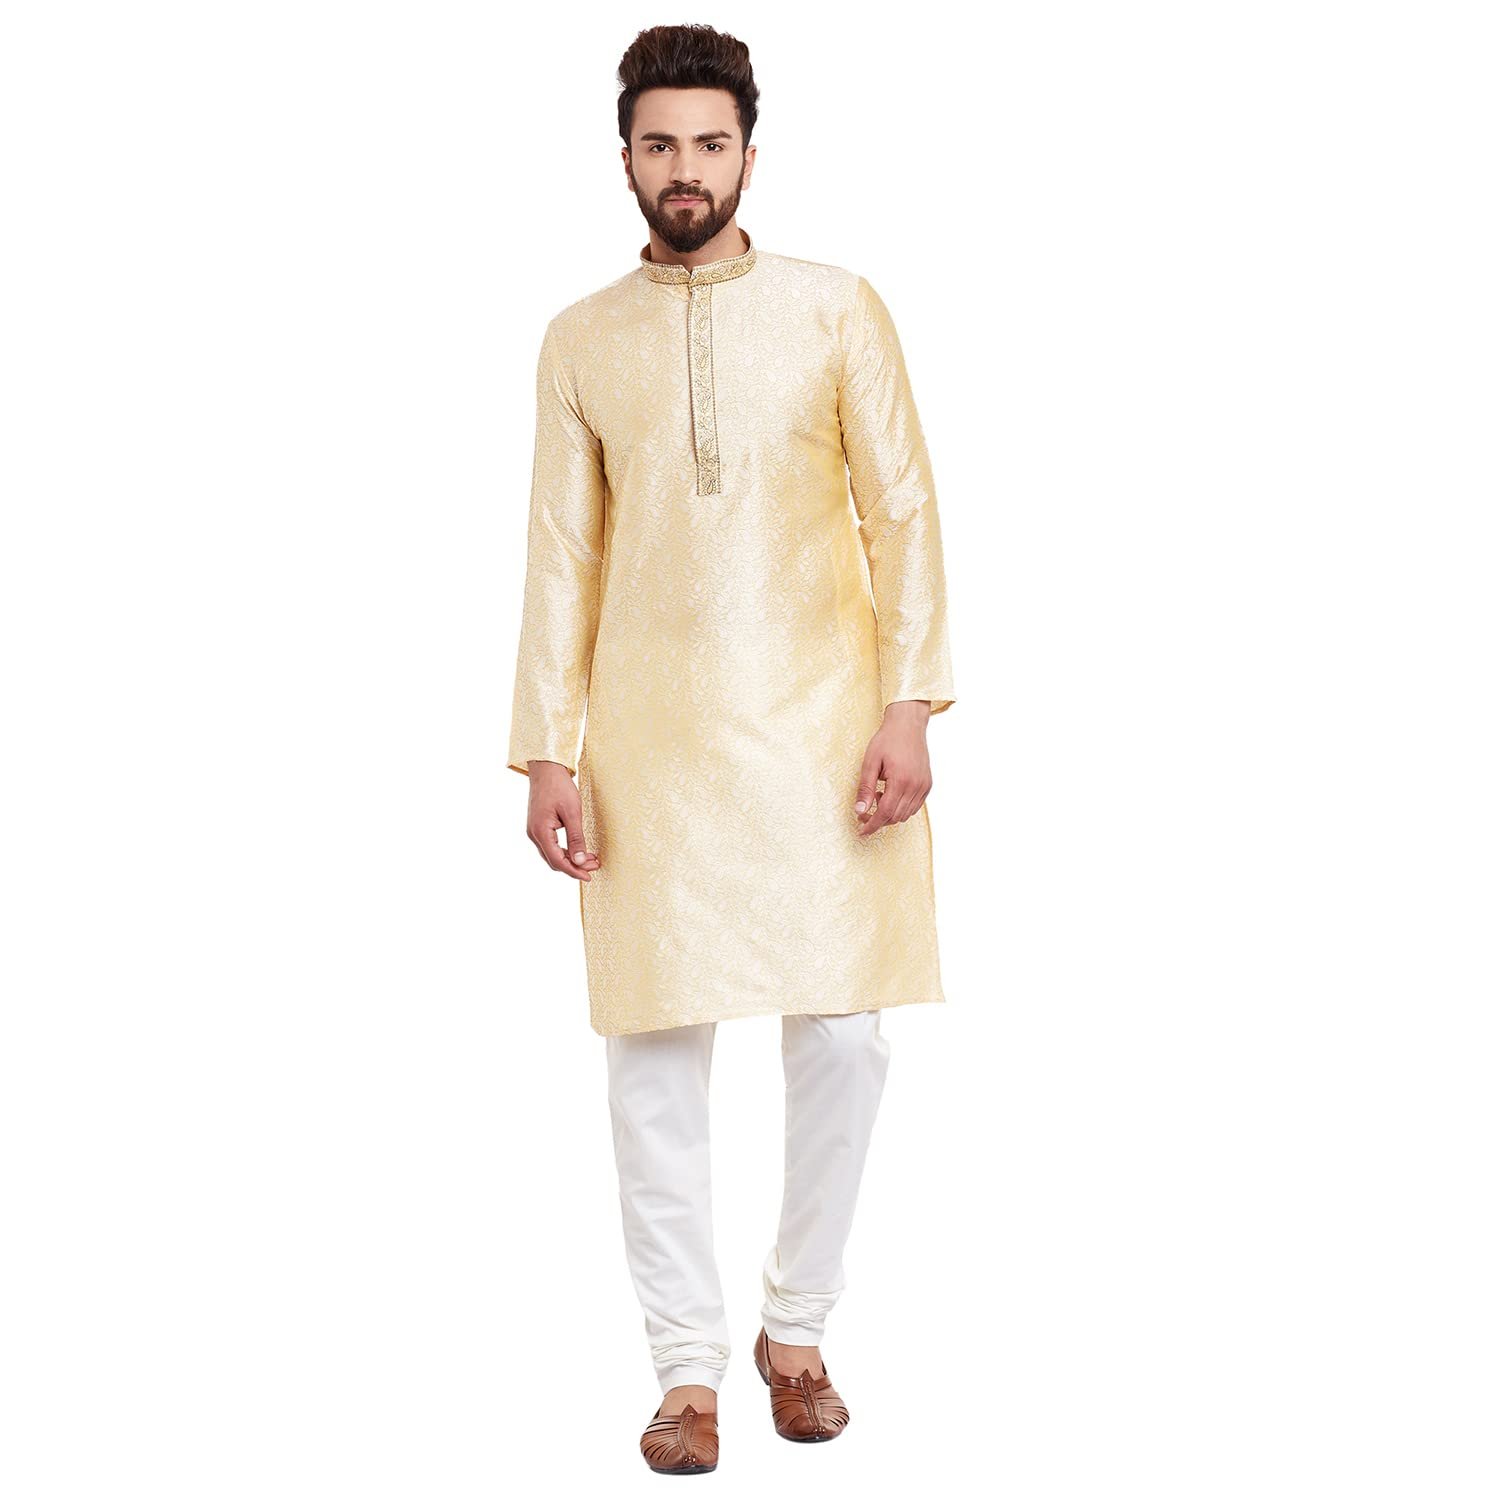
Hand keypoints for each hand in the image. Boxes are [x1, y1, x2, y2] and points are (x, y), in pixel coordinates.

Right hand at [525, 761, 600, 879]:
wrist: (546, 769)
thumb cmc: (559, 786)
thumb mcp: (572, 813)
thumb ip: (576, 838)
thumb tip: (580, 861)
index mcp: (540, 832)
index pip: (557, 861)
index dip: (574, 871)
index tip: (588, 876)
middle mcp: (534, 834)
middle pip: (554, 860)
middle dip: (574, 866)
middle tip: (594, 865)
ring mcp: (534, 830)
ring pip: (552, 854)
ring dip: (570, 859)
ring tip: (590, 858)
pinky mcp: (538, 826)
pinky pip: (551, 845)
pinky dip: (565, 850)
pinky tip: (578, 849)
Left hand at [854, 701, 932, 836]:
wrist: (908, 725)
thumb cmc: (887, 740)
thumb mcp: (870, 762)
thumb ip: (865, 788)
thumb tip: (859, 810)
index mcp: (901, 780)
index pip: (885, 813)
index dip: (872, 825)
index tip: (861, 832)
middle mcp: (916, 786)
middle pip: (896, 817)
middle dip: (878, 820)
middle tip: (864, 811)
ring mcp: (924, 786)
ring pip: (906, 814)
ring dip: (890, 813)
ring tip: (878, 794)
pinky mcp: (927, 785)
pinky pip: (915, 806)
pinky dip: (901, 807)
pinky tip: (890, 793)